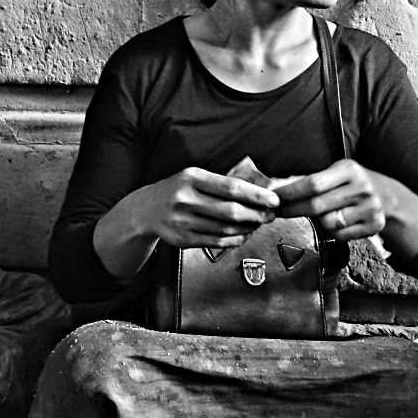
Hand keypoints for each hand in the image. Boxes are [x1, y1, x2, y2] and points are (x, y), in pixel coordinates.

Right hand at [142, 167, 279, 249]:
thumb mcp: (193, 176)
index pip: (231, 187)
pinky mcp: (182, 239)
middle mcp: (185, 199)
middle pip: (230, 211)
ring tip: (258, 223)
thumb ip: (220, 182)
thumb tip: (256, 190)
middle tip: (270, 214)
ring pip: (225, 229)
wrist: (144, 210)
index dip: (256, 195)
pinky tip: (243, 234)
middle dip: (256, 214)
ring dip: (248, 228)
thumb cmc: (176, 189)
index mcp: (191, 178)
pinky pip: (216, 241)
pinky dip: (234, 240)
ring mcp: (182, 221)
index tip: (273, 199)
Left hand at [273, 159, 386, 240]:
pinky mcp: (374, 226)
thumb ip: (311, 179)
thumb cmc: (353, 183)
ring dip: (318, 221)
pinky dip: (334, 231)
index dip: (290, 192)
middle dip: (293, 210)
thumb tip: (277, 186)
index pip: (313, 183)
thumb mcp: (338, 172)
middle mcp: (361, 188)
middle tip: (278, 212)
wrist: (389, 197)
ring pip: (328, 223)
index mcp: (349, 170)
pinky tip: (337, 221)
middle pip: (317, 205)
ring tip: (320, 213)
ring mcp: (369, 208)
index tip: (274, 197)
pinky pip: (341, 235)